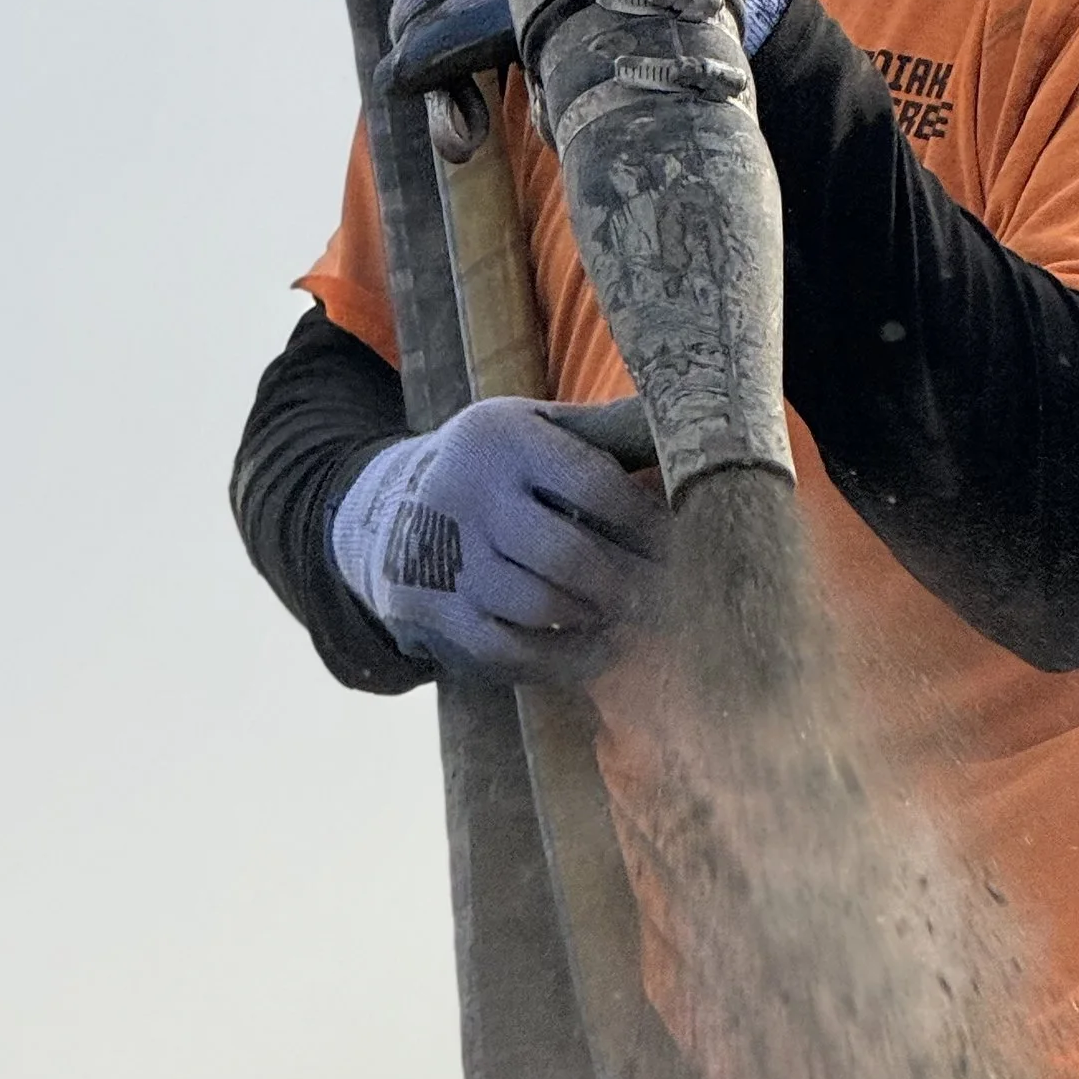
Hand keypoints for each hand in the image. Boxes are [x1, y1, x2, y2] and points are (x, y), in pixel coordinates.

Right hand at [331, 397, 666, 685]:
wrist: (387, 508)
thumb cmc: (500, 469)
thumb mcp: (540, 429)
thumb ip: (609, 431)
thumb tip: (690, 420)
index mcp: (501, 439)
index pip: (593, 484)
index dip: (648, 523)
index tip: (688, 544)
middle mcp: (464, 495)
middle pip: (569, 556)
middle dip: (633, 582)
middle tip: (677, 597)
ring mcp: (442, 560)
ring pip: (542, 607)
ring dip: (603, 618)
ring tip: (643, 618)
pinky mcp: (431, 613)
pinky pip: (510, 651)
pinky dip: (566, 658)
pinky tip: (604, 648)